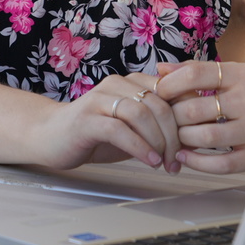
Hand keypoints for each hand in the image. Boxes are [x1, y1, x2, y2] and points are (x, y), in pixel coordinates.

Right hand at [32, 73, 181, 171]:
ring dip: (158, 142)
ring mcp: (100, 99)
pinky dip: (139, 147)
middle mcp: (117, 84)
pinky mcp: (86, 118)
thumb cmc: (95, 133)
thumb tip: (194, 137)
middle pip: (158, 103)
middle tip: (177, 159)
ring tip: (163, 162)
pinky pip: (119, 129)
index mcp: (132, 82)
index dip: (186, 116)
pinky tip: (149, 161)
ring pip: (141, 113)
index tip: (193, 142)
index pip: (171, 90)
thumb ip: (157, 126)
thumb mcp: (133, 128)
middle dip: (174, 135)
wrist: (51, 136)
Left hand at [155, 60, 244, 173]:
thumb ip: (199, 71)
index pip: (195, 75)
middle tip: (166, 119)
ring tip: (177, 136)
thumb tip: (161, 71)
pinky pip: (220, 164)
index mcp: (242, 75)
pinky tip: (185, 156)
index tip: (158, 93)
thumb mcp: (237, 74)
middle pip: (194, 109)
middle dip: (173, 116)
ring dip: (181, 138)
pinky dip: (197, 162)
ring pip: (203, 136)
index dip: (169, 85)